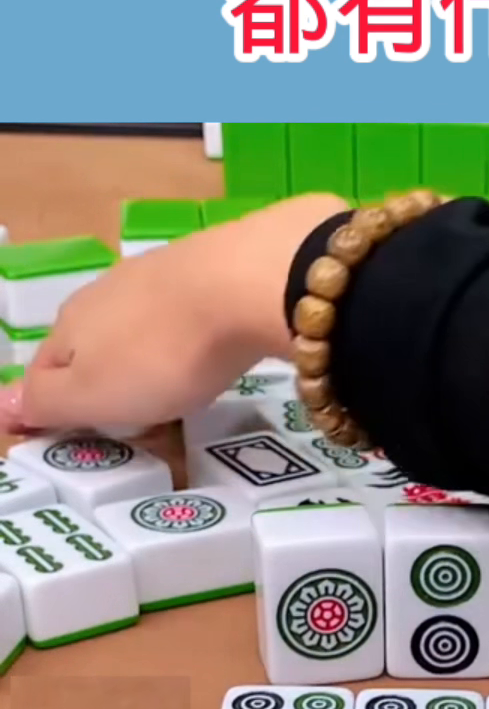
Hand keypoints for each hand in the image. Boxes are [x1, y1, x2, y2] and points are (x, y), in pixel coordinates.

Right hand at [0, 194, 348, 434]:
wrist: (245, 284)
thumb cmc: (161, 353)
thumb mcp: (92, 394)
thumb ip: (46, 402)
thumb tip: (2, 405)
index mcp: (70, 323)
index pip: (46, 372)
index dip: (59, 408)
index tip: (88, 438)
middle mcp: (106, 292)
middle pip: (96, 348)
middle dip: (113, 385)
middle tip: (144, 423)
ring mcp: (158, 276)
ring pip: (142, 331)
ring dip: (153, 362)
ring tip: (181, 390)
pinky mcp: (209, 270)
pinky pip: (188, 317)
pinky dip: (193, 340)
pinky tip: (212, 352)